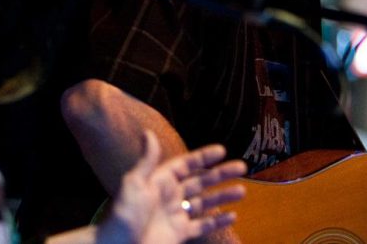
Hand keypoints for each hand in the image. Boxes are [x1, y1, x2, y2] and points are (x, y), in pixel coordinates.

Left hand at [102, 130, 246, 243]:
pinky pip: (202, 225)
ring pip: (205, 202)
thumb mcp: (134, 183)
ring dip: (223, 196)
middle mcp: (170, 195)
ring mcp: (175, 215)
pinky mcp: (179, 234)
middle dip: (221, 174)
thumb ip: (147, 160)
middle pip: (201, 181)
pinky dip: (218, 221)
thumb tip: (149, 132)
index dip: (203, 157)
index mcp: (161, 180)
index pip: (186, 164)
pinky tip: (232, 215)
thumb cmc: (124, 214)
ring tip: (242, 191)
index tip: (222, 150)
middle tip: (242, 167)